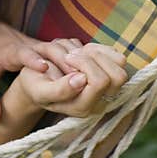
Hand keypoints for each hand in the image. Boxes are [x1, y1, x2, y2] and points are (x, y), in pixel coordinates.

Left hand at [0, 17, 86, 123]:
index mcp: (9, 51)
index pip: (21, 53)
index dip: (32, 59)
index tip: (44, 68)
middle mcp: (27, 44)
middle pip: (48, 48)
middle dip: (63, 60)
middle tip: (79, 76)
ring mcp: (39, 43)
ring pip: (61, 46)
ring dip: (76, 59)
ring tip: (90, 76)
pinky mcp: (47, 45)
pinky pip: (66, 47)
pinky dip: (80, 55)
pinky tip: (95, 68)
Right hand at [11, 42, 128, 117]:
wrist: (37, 84)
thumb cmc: (36, 86)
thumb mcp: (39, 90)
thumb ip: (59, 90)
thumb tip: (81, 80)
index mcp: (82, 107)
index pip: (100, 82)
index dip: (84, 64)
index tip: (66, 58)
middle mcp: (100, 102)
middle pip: (117, 77)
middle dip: (94, 58)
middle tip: (72, 55)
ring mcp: (107, 90)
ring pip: (121, 66)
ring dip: (99, 53)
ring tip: (78, 52)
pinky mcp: (109, 77)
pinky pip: (118, 58)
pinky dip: (102, 49)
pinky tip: (85, 51)